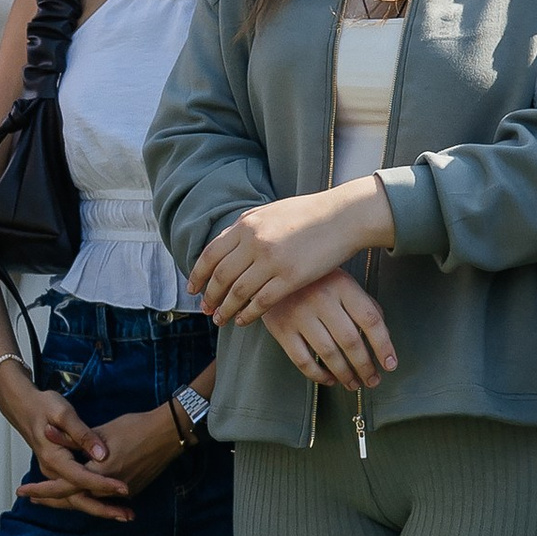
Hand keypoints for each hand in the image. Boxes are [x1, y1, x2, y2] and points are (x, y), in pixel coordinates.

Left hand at [18, 395, 182, 519]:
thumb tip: (47, 433)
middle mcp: (109, 488)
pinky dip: (86, 498)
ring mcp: (122, 491)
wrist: (167, 434)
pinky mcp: (131, 490)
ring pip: (88, 501)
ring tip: (50, 497)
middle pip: (73, 500)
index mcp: (99, 473)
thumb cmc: (135, 428)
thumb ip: (72, 438)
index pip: (63, 487)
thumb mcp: (101, 431)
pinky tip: (78, 494)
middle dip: (51, 499)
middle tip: (31, 497)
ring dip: (67, 499)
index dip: (41, 489)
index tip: (23, 491)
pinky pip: (103, 499)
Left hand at [195, 181, 386, 327]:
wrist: (343, 216)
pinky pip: (261, 302)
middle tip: (205, 310)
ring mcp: (272, 260)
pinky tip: (243, 321)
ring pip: (237, 292)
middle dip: (209, 296)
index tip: (193, 289)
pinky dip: (248, 314)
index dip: (198, 275)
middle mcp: (254, 241)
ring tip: (220, 320)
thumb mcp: (271, 213)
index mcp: (247, 224)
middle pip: (220, 276)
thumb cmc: (309, 215)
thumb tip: (225, 244)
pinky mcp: (290, 277)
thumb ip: (247, 228)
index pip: (211, 254)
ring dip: (225, 310)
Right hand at [260, 268, 396, 389]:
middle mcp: (322, 299)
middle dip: (365, 366)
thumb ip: (364, 305)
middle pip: (350, 341)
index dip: (383, 345)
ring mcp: (299, 314)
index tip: (390, 364)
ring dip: (345, 374)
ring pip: (328, 353)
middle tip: (372, 381)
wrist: (272, 272)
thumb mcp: (343, 282)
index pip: (370, 319)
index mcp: (343, 285)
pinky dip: (318, 375)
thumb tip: (383, 340)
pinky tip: (330, 380)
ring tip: (354, 384)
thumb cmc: (317, 281)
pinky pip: (302, 360)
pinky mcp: (281, 329)